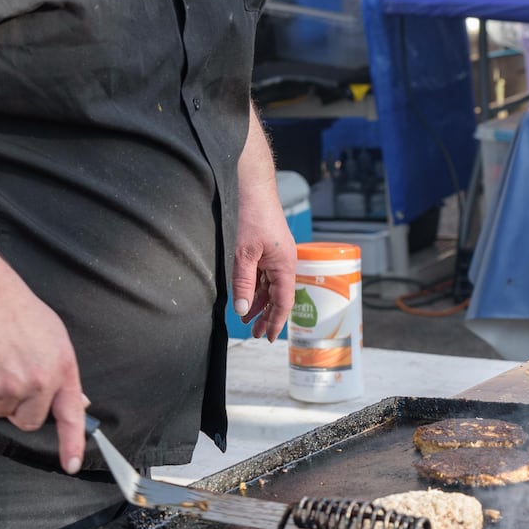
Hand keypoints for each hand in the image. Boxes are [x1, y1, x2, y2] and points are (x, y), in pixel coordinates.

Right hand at [0, 276, 87, 474]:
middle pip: (29, 420)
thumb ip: (63, 372)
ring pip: (2, 411)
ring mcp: (11, 387)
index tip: (70, 463)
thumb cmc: (18, 311)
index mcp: (62, 368)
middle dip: (20, 407)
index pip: (71, 414)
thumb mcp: (55, 336)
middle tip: (13, 375)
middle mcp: (40, 382)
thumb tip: (77, 401)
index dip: (71, 444)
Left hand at [230, 187, 297, 341]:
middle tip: (254, 334)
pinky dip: (256, 288)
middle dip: (266, 317)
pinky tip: (247, 297)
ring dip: (259, 303)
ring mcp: (277, 257)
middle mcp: (284, 264)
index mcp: (285, 266)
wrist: (255, 190)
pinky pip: (264, 275)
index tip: (267, 338)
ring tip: (246, 320)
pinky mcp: (269, 251)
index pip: (283, 302)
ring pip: (269, 287)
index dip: (276, 322)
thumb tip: (242, 310)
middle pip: (277, 297)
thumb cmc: (253, 217)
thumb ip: (244, 283)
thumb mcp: (244, 254)